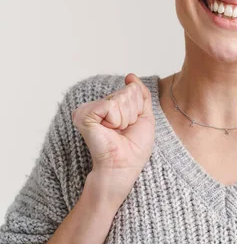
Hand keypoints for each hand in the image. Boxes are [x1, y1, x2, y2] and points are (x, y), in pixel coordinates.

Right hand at [71, 73, 154, 203]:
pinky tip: (109, 130)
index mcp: (111, 106)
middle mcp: (98, 106)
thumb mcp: (144, 117)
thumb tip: (130, 77)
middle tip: (123, 130)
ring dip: (126, 118)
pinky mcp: (84, 115)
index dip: (138, 109)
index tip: (130, 126)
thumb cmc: (133, 148)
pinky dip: (116, 120)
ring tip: (116, 132)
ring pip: (121, 97)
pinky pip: (111, 105)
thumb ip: (141, 95)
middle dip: (133, 113)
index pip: (134, 89)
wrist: (123, 166)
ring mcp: (89, 109)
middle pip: (129, 92)